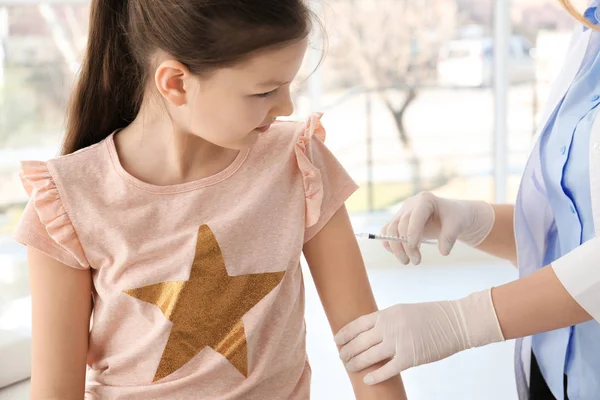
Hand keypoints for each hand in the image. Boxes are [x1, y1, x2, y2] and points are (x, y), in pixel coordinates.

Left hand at [334, 289, 504, 385]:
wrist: (455, 322)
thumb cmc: (431, 317)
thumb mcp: (403, 311)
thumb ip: (386, 321)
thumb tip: (369, 332)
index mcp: (387, 314)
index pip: (357, 324)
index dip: (344, 334)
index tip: (337, 340)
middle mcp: (389, 327)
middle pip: (359, 342)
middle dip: (346, 351)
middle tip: (341, 357)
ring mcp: (399, 342)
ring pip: (368, 356)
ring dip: (355, 363)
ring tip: (349, 367)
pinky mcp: (409, 358)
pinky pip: (386, 370)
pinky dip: (374, 376)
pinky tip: (366, 379)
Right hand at [382, 192, 493, 264]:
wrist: (451, 216)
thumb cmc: (454, 217)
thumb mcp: (457, 224)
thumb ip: (450, 236)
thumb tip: (443, 252)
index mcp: (425, 200)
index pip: (413, 217)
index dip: (412, 232)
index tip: (414, 248)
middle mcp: (410, 205)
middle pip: (400, 226)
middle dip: (406, 246)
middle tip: (416, 261)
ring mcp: (402, 213)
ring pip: (390, 230)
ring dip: (396, 248)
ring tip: (407, 261)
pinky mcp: (398, 222)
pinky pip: (387, 233)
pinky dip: (390, 244)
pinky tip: (402, 254)